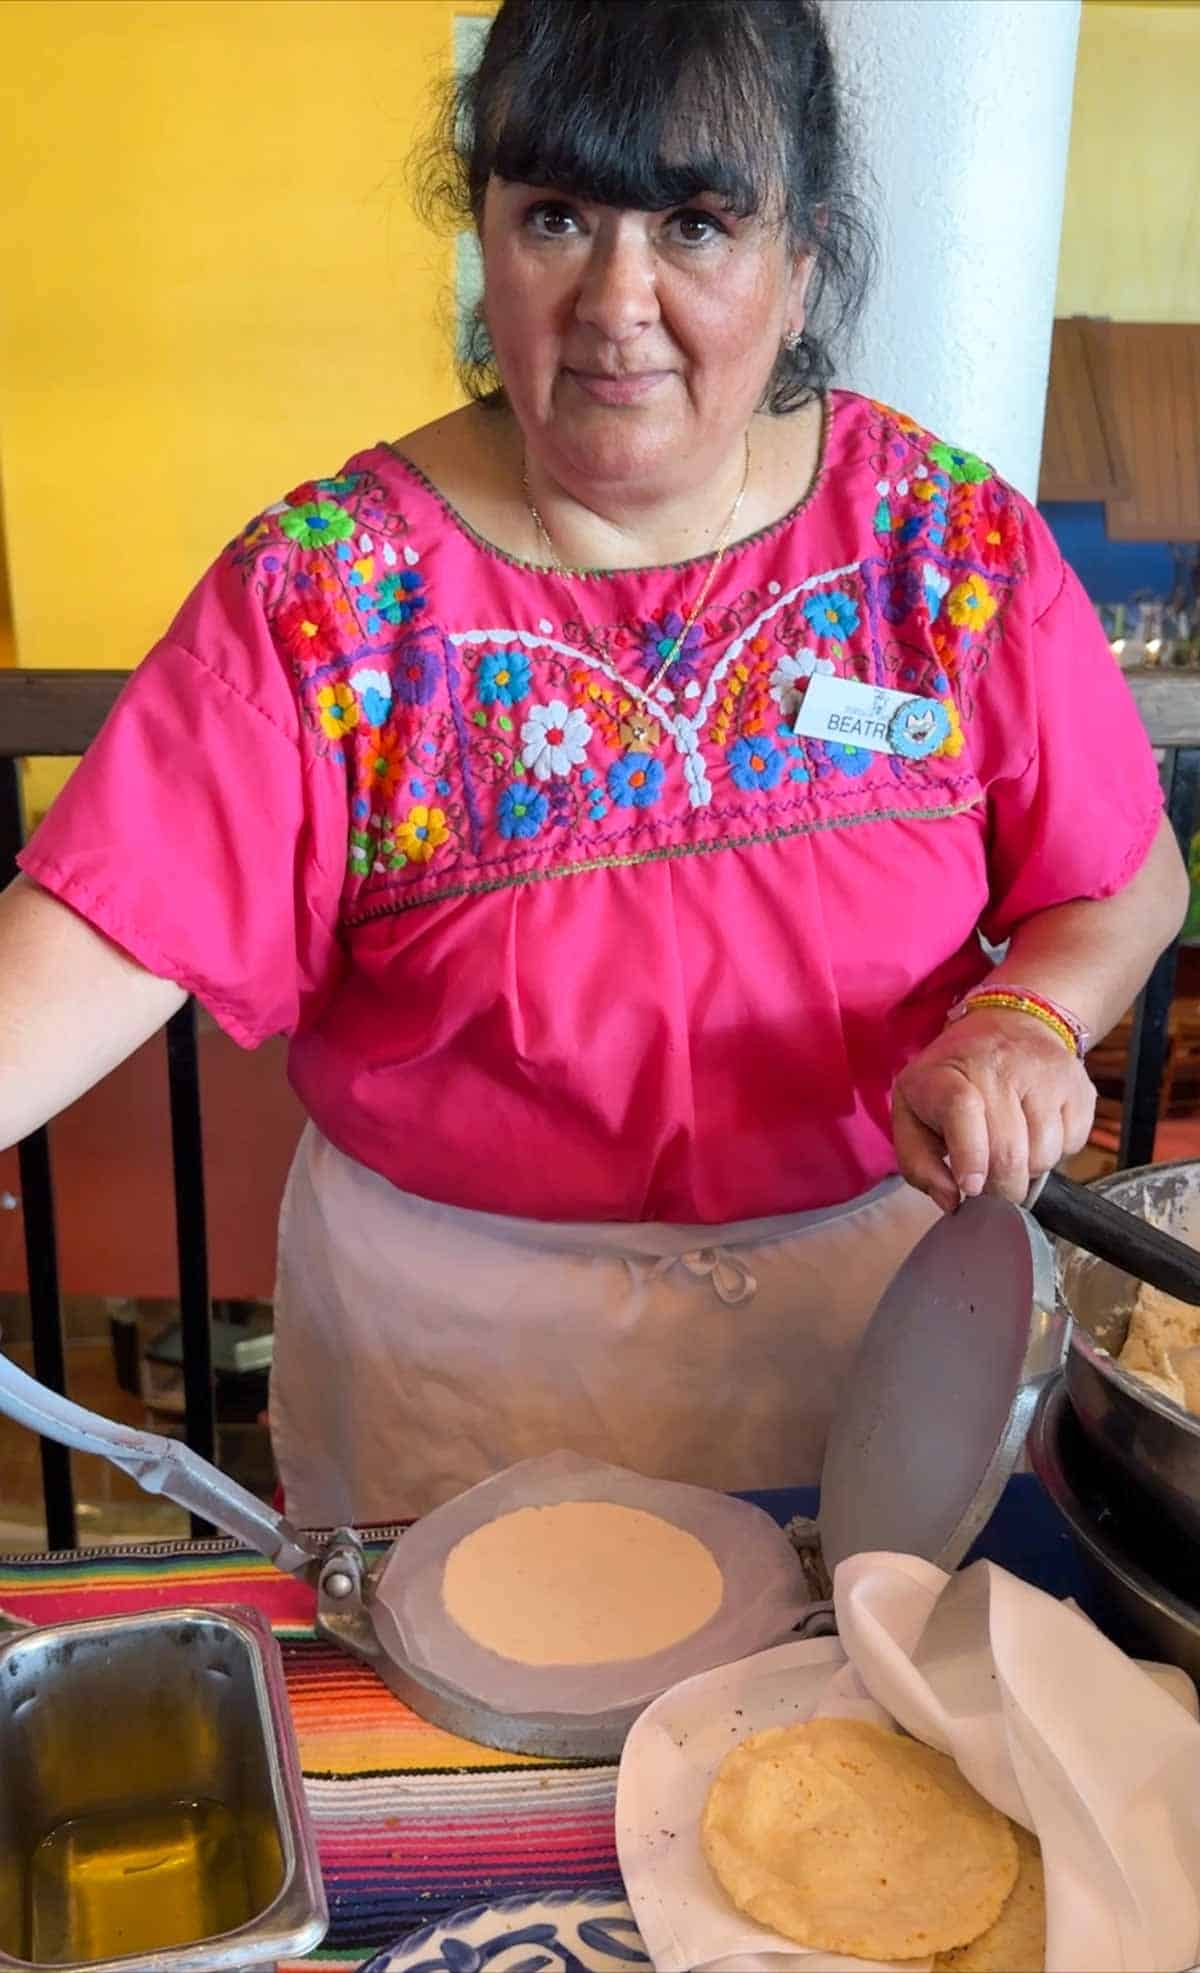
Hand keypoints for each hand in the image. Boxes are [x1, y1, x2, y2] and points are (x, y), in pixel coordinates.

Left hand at [891, 1009, 1097, 1213]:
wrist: (1008, 1026)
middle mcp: (1000, 1066)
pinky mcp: (1079, 1087)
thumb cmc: (953, 1080)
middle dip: (999, 1188)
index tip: (970, 1186)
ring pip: (1044, 1155)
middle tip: (991, 1189)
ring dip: (1028, 1171)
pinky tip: (1035, 1135)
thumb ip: (917, 1163)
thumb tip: (950, 1200)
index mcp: (948, 1072)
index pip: (962, 1110)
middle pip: (1008, 1150)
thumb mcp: (912, 1113)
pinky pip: (1073, 1145)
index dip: (969, 1156)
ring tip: (1011, 1152)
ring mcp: (1045, 1075)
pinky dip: (1056, 1154)